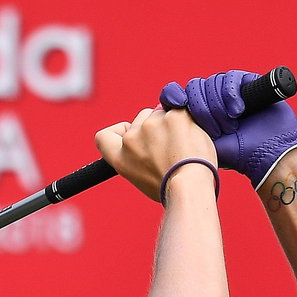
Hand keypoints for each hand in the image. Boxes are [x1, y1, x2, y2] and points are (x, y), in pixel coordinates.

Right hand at [95, 106, 217, 202]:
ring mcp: (151, 125)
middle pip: (141, 118)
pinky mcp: (173, 116)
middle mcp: (131, 140)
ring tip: (184, 146)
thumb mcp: (142, 180)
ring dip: (173, 123)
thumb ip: (137, 158)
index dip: (118, 131)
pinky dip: (188, 118)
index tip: (129, 134)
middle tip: (171, 147)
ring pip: (162, 111)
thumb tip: (148, 144)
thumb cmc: (172, 189)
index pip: (103, 137)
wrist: (190, 187)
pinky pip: (181, 108)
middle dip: (156, 126)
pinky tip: (192, 135)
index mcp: (121, 159)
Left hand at [159, 70, 296, 188]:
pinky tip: (238, 111)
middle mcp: (212, 99)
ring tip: (231, 127)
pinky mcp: (248, 83)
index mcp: (197, 112)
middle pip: (194, 87)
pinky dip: (232, 94)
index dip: (173, 94)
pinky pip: (231, 78)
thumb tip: (155, 123)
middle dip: (203, 109)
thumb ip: (178, 134)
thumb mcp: (200, 147)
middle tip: (216, 130)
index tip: (175, 102)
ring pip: (213, 82)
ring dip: (219, 106)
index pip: (177, 94)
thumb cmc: (235, 156)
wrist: (267, 155)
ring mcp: (230, 90)